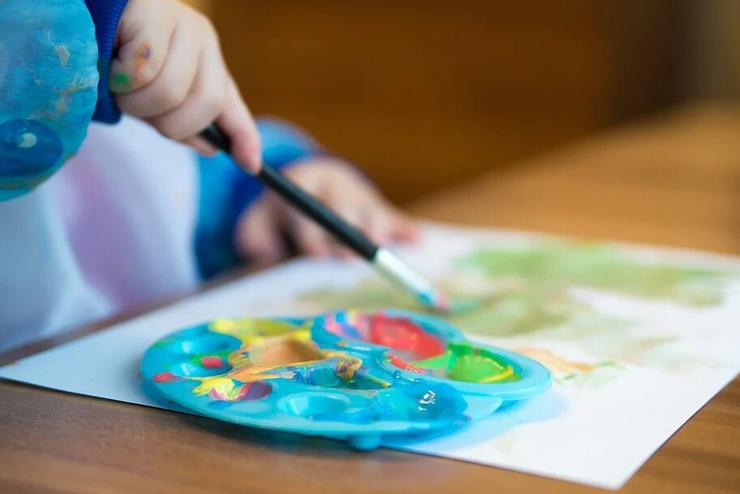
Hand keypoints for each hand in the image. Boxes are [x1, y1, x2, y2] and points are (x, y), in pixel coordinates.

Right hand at [110, 0, 259, 170]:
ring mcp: (181, 21)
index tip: (251, 166)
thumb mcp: (149, 95)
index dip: (244, 137)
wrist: (78, 14)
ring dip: (134, 100)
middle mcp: (202, 38)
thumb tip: (211, 148)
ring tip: (116, 80)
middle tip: (134, 105)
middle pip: (206, 104)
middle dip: (166, 121)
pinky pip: (144, 68)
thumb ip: (179, 120)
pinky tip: (109, 57)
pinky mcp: (154, 9)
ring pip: (171, 92)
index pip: (231, 104)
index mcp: (205, 61)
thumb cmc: (108, 57)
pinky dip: (120, 75)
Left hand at [235, 158, 417, 265]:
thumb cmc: (280, 215)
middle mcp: (333, 187)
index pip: (306, 209)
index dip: (311, 233)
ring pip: (370, 212)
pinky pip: (395, 219)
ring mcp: (359, 196)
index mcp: (301, 186)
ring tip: (380, 251)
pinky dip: (406, 231)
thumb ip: (254, 238)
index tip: (315, 254)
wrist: (310, 181)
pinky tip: (417, 242)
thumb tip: (262, 257)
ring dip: (376, 231)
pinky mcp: (379, 207)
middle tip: (349, 258)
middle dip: (345, 234)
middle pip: (342, 210)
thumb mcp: (258, 220)